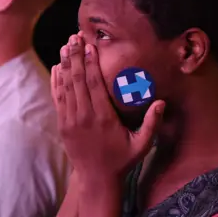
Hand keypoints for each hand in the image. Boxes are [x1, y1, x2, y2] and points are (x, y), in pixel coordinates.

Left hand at [51, 34, 164, 187]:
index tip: (89, 46)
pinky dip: (56, 82)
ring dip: (65, 64)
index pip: (94, 85)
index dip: (90, 64)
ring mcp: (70, 121)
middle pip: (77, 80)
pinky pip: (58, 99)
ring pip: (65, 87)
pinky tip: (57, 67)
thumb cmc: (122, 160)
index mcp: (103, 118)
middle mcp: (84, 117)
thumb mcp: (141, 145)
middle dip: (75, 57)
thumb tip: (161, 102)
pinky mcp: (63, 125)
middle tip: (75, 37)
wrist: (96, 179)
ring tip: (66, 45)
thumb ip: (151, 123)